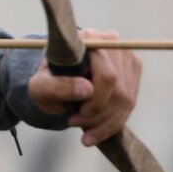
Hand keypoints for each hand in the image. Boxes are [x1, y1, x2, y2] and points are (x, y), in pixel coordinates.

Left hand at [28, 29, 141, 146]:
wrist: (55, 81)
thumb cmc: (47, 81)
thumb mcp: (40, 87)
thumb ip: (57, 86)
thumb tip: (87, 89)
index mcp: (88, 39)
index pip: (107, 76)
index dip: (96, 101)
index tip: (77, 114)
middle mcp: (112, 42)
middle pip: (119, 90)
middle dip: (99, 115)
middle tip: (75, 123)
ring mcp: (126, 56)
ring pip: (127, 99)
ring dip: (106, 122)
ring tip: (84, 129)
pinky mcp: (132, 71)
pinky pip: (131, 102)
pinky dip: (113, 123)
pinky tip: (95, 132)